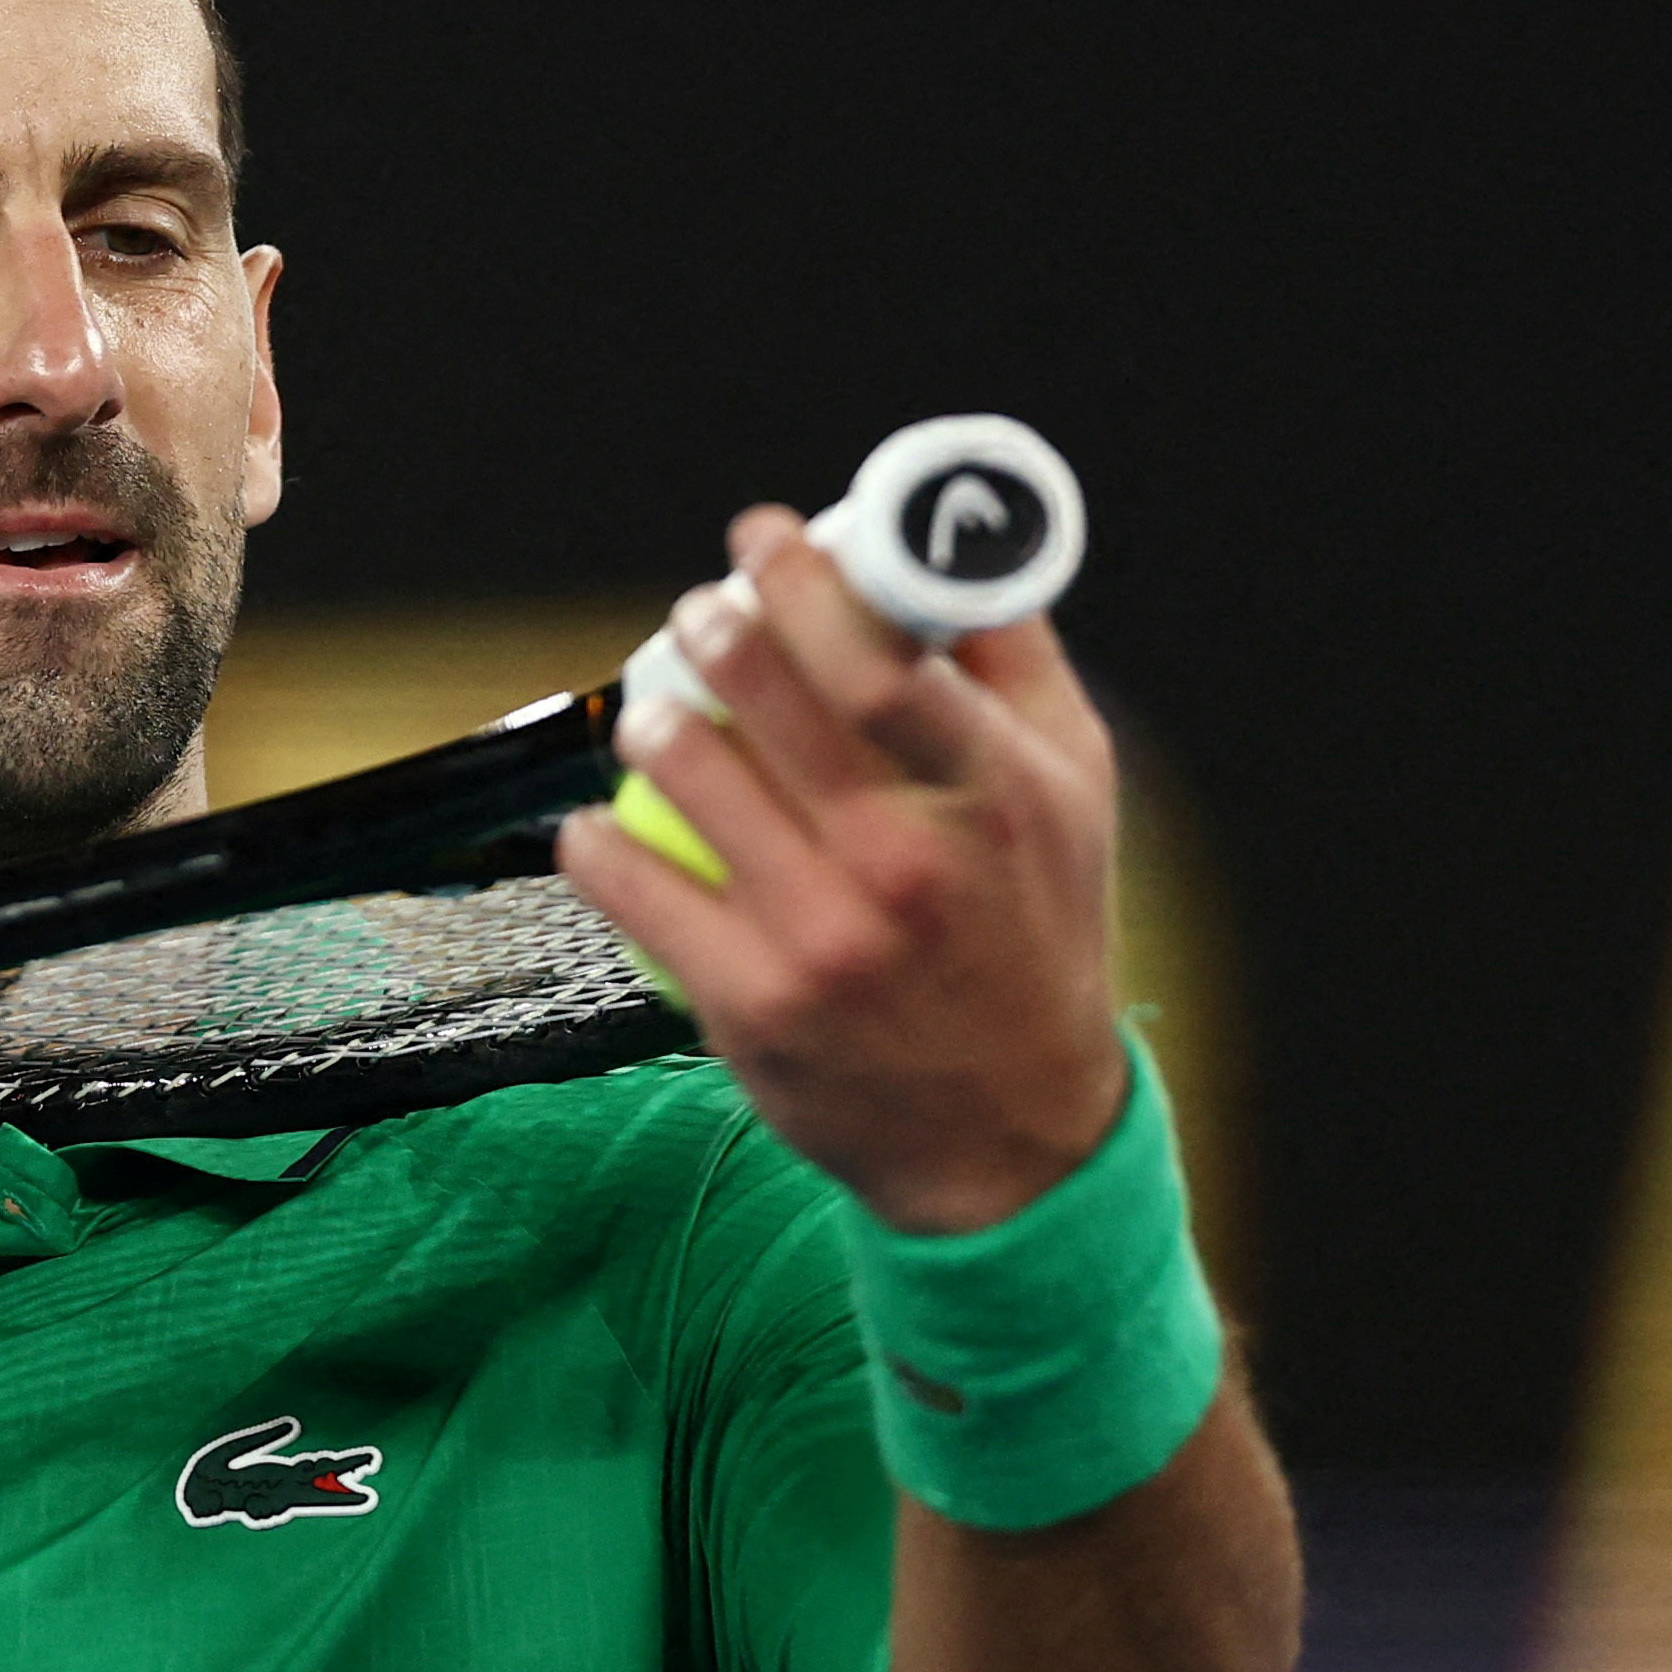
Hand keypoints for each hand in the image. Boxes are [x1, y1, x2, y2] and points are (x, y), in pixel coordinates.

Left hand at [556, 505, 1128, 1233]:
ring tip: (651, 717)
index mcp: (996, 795)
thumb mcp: (1073, 793)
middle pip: (773, 697)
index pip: (883, 657)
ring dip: (650, 724)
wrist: (1010, 1132)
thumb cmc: (1035, 934)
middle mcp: (909, 861)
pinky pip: (633, 887)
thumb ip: (1013, 664)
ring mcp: (824, 935)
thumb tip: (952, 547)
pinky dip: (598, 843)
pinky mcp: (751, 1001)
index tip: (763, 538)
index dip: (806, 578)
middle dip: (714, 631)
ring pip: (687, 775)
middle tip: (698, 614)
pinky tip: (598, 824)